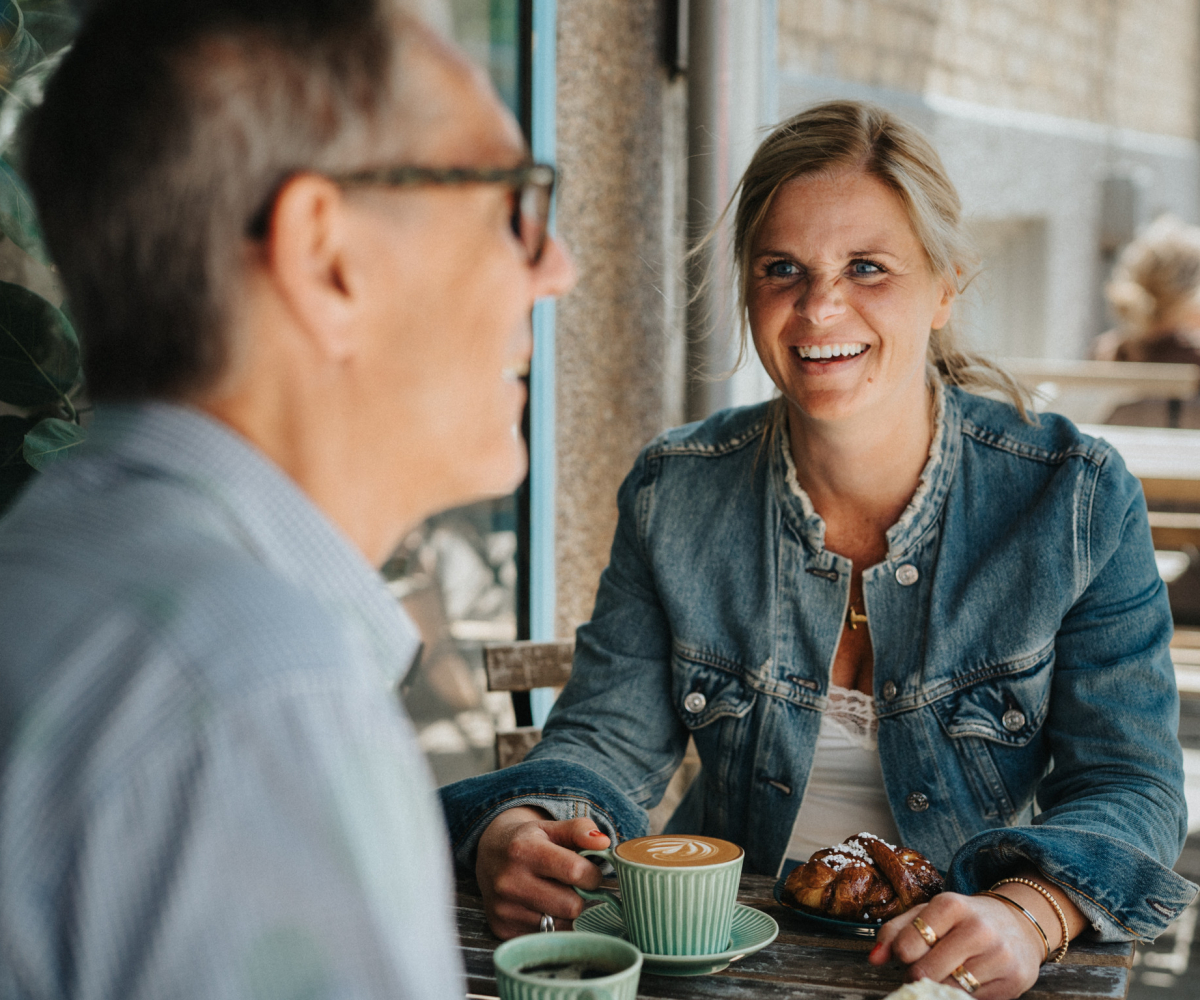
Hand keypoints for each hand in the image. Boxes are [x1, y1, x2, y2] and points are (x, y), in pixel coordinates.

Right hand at [475, 806, 611, 938]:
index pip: (576, 872)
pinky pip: (545, 936)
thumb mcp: (552, 827)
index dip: (592, 874)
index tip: (590, 872)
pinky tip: (541, 906)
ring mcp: (504, 909)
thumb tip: (604, 843)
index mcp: (523, 850)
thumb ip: (580, 830)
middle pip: (571, 906)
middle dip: (580, 895)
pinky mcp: (502, 929)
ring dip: (565, 912)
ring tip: (555, 893)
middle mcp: (509, 881)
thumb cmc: (528, 841)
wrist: (489, 855)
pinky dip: (550, 924)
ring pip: (561, 925)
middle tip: (573, 885)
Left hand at [869, 892, 1045, 998]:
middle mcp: (978, 929)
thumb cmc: (964, 919)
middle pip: (925, 972)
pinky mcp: (1013, 982)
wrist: (1018, 924)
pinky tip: (965, 981)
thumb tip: (874, 958)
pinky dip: (960, 996)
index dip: (900, 955)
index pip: (908, 946)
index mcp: (951, 905)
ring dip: (937, 988)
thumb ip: (895, 931)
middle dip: (916, 975)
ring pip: (948, 990)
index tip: (906, 953)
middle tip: (922, 968)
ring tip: (942, 974)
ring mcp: (999, 957)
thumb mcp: (928, 912)